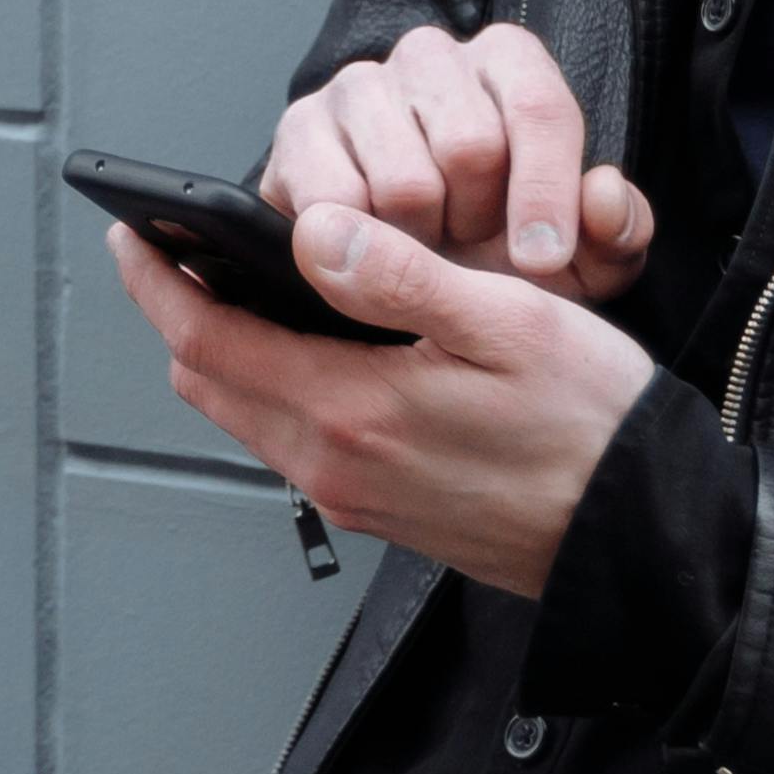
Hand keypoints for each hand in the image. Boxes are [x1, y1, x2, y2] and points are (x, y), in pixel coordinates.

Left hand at [109, 205, 656, 599]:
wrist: (641, 539)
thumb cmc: (592, 427)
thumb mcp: (507, 322)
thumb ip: (399, 278)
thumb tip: (311, 234)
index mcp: (350, 411)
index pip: (206, 340)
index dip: (158, 282)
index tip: (131, 235)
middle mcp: (334, 465)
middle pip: (209, 382)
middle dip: (180, 314)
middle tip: (174, 253)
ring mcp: (355, 495)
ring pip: (246, 414)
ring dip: (224, 354)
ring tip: (234, 289)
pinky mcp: (381, 511)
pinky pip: (293, 442)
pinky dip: (273, 388)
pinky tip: (308, 350)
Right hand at [266, 21, 654, 297]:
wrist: (403, 267)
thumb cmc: (499, 248)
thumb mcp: (580, 256)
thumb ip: (616, 231)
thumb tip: (602, 193)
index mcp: (508, 60)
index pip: (538, 109)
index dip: (544, 193)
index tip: (543, 260)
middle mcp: (430, 55)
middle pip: (470, 144)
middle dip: (478, 221)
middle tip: (471, 244)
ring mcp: (357, 87)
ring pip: (403, 180)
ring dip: (419, 241)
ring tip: (424, 247)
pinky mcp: (298, 130)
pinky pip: (335, 202)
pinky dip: (361, 245)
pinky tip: (373, 247)